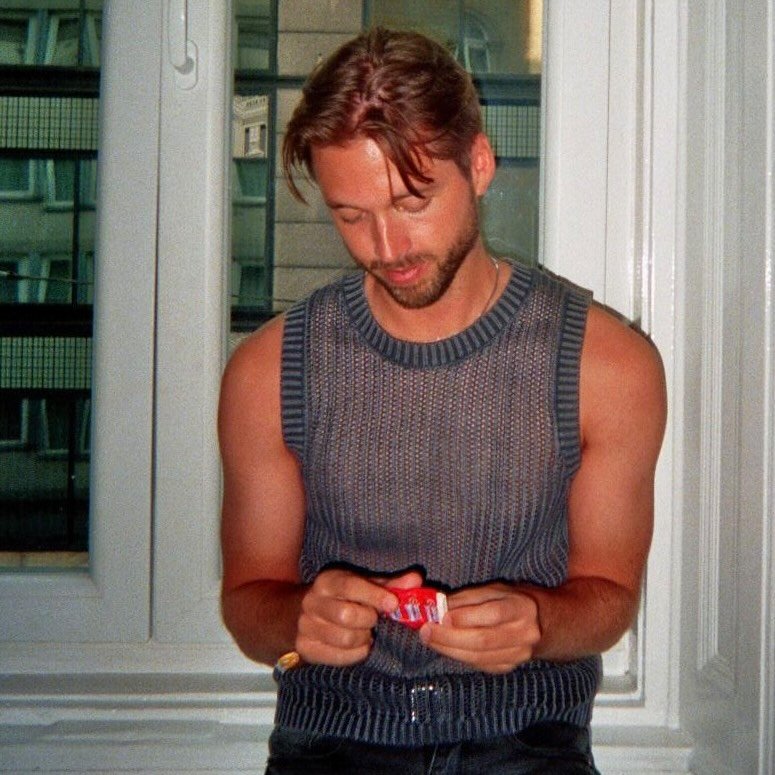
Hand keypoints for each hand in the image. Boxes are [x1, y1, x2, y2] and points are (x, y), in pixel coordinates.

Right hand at [295, 568, 421, 665]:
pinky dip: (356, 654)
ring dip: (363, 638)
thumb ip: (390, 584)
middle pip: (347, 616)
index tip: (393, 604)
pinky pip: (340, 657)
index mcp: (327, 581)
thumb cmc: (343, 598)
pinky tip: (358, 645)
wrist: (301, 614)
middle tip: (372, 619)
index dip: (374, 596)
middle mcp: (312, 602)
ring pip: (346, 638)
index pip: (350, 586)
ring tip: (364, 632)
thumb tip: (417, 579)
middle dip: (368, 620)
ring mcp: (305, 626)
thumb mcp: (363, 586)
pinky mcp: (305, 648)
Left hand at [418, 582, 540, 672]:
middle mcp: (525, 634)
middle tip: (425, 631)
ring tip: (429, 640)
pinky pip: (479, 665)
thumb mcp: (493, 590)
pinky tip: (445, 648)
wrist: (541, 623)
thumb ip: (467, 597)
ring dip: (449, 649)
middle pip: (482, 640)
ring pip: (478, 657)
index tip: (441, 616)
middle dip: (449, 637)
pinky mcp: (509, 667)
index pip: (492, 614)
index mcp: (522, 608)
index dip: (465, 617)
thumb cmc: (510, 601)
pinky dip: (459, 657)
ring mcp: (519, 655)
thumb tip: (438, 605)